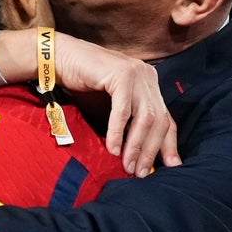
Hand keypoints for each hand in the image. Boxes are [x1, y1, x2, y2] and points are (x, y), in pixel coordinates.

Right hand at [54, 33, 179, 176]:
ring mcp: (136, 72)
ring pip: (145, 117)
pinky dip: (118, 132)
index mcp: (149, 82)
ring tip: (127, 165)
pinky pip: (123, 110)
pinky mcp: (121, 74)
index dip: (168, 144)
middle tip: (140, 173)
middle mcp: (147, 76)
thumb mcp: (114, 104)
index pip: (167, 117)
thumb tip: (138, 154)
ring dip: (136, 146)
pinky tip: (111, 148)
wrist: (61, 58)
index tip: (170, 166)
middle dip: (150, 150)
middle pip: (159, 120)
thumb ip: (129, 120)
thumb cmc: (84, 83)